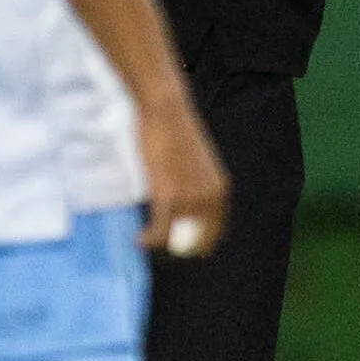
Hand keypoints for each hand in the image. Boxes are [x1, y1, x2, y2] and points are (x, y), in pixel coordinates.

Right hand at [137, 95, 229, 259]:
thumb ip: (196, 184)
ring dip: (160, 245)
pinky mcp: (168, 198)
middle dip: (179, 248)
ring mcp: (190, 200)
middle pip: (198, 241)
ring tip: (146, 240)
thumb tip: (186, 202)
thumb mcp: (195, 163)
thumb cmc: (176, 132)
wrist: (165, 112)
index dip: (198, 243)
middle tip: (161, 246)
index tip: (181, 244)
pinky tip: (139, 239)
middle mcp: (210, 199)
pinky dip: (148, 239)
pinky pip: (159, 231)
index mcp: (220, 190)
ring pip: (175, 239)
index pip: (215, 231)